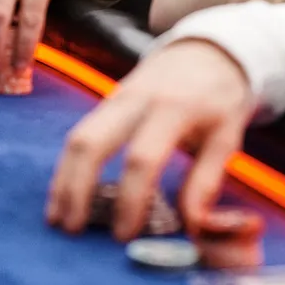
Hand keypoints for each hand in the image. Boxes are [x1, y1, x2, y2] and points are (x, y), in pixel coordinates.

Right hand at [47, 40, 255, 240]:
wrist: (205, 49)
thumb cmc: (219, 96)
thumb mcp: (227, 136)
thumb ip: (206, 180)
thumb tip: (190, 225)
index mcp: (172, 108)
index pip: (142, 157)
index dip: (130, 199)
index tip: (124, 234)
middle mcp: (134, 100)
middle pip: (90, 141)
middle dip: (75, 188)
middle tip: (72, 229)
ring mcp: (114, 97)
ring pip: (76, 136)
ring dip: (63, 179)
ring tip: (57, 218)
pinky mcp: (105, 101)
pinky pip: (79, 133)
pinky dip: (67, 166)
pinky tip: (63, 193)